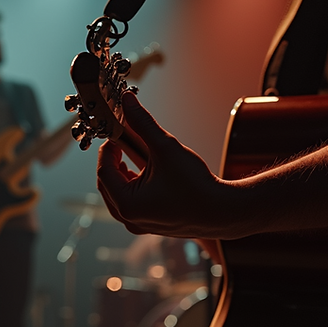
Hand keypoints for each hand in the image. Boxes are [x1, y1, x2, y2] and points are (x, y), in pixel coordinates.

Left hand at [96, 92, 238, 239]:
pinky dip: (134, 186)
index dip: (108, 150)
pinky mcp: (150, 225)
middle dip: (114, 161)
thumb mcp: (166, 147)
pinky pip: (132, 203)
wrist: (224, 211)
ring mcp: (139, 225)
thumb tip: (127, 101)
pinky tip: (147, 170)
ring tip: (133, 155)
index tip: (116, 135)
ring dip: (123, 173)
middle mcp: (129, 219)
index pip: (103, 171)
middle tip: (122, 142)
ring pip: (119, 194)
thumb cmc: (197, 185)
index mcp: (127, 204)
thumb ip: (143, 123)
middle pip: (108, 184)